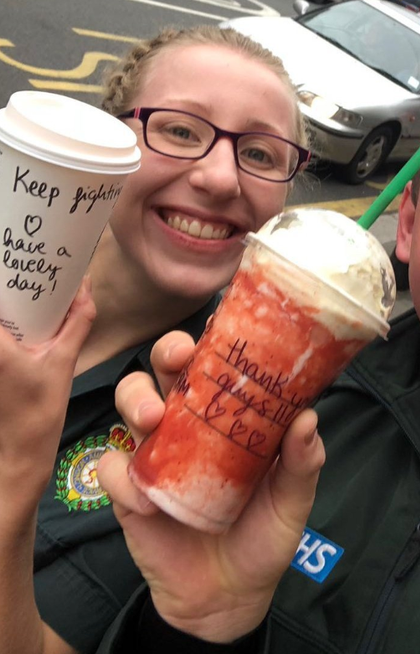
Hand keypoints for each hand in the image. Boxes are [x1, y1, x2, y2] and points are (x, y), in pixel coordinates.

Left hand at [0, 278, 95, 520]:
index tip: (12, 246)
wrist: (12, 460)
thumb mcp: (62, 364)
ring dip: (11, 306)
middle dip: (10, 283)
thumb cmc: (36, 416)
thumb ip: (76, 324)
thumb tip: (84, 288)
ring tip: (21, 291)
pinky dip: (7, 325)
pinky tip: (17, 322)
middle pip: (0, 303)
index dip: (3, 261)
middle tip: (19, 261)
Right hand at [98, 332, 325, 642]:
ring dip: (134, 400)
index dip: (211, 340)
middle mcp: (189, 424)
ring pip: (129, 403)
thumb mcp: (293, 499)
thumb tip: (307, 417)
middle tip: (178, 360)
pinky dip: (121, 477)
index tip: (216, 327)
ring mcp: (157, 454)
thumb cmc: (264, 535)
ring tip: (152, 419)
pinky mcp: (130, 490)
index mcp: (229, 417)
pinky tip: (145, 500)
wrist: (229, 596)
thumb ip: (302, 462)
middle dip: (166, 353)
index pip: (215, 365)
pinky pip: (112, 468)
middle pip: (165, 370)